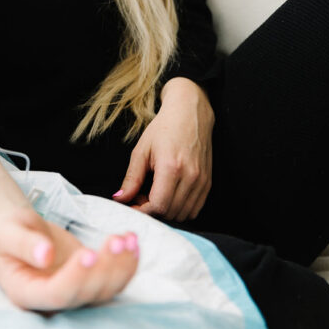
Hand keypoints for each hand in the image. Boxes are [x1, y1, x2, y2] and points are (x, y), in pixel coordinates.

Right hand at [0, 206, 138, 311]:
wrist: (19, 233)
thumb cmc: (8, 233)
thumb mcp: (8, 232)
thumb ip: (23, 244)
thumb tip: (45, 255)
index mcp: (26, 292)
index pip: (55, 294)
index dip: (75, 278)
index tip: (88, 253)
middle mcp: (52, 300)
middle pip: (85, 295)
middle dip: (104, 269)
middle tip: (114, 240)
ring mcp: (74, 292)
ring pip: (105, 291)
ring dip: (121, 267)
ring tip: (127, 239)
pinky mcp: (90, 280)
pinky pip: (113, 279)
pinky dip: (127, 262)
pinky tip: (132, 240)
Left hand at [112, 78, 213, 222]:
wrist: (190, 113)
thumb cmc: (164, 128)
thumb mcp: (142, 150)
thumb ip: (132, 178)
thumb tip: (120, 199)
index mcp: (171, 167)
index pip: (158, 206)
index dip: (142, 211)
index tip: (132, 206)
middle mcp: (190, 176)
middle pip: (170, 213)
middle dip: (152, 211)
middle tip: (140, 197)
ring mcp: (201, 181)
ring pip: (183, 215)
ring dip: (166, 212)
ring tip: (154, 195)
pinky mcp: (208, 183)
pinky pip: (194, 209)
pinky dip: (180, 209)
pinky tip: (169, 195)